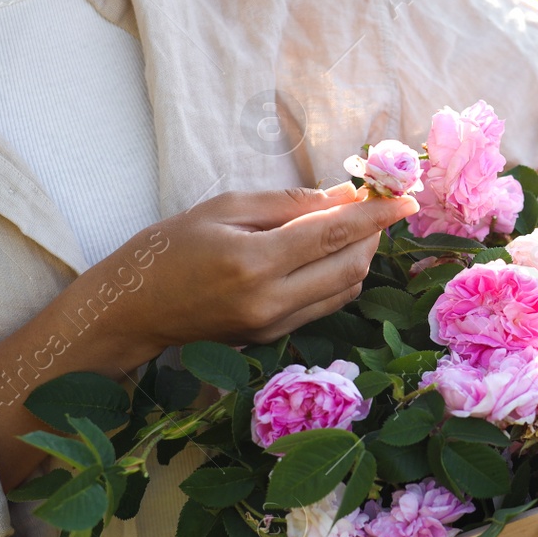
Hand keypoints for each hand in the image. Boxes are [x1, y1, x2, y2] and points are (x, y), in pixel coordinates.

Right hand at [107, 184, 418, 359]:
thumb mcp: (222, 209)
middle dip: (371, 237)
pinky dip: (336, 278)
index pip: (332, 235)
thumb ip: (285, 204)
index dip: (375, 217)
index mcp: (253, 262)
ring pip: (343, 291)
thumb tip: (340, 197)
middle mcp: (269, 301)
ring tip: (354, 228)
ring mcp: (273, 327)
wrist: (133, 310)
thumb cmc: (168, 248)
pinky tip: (328, 255)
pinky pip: (322, 306)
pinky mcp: (271, 340)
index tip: (404, 200)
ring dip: (358, 258)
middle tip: (375, 208)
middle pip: (348, 268)